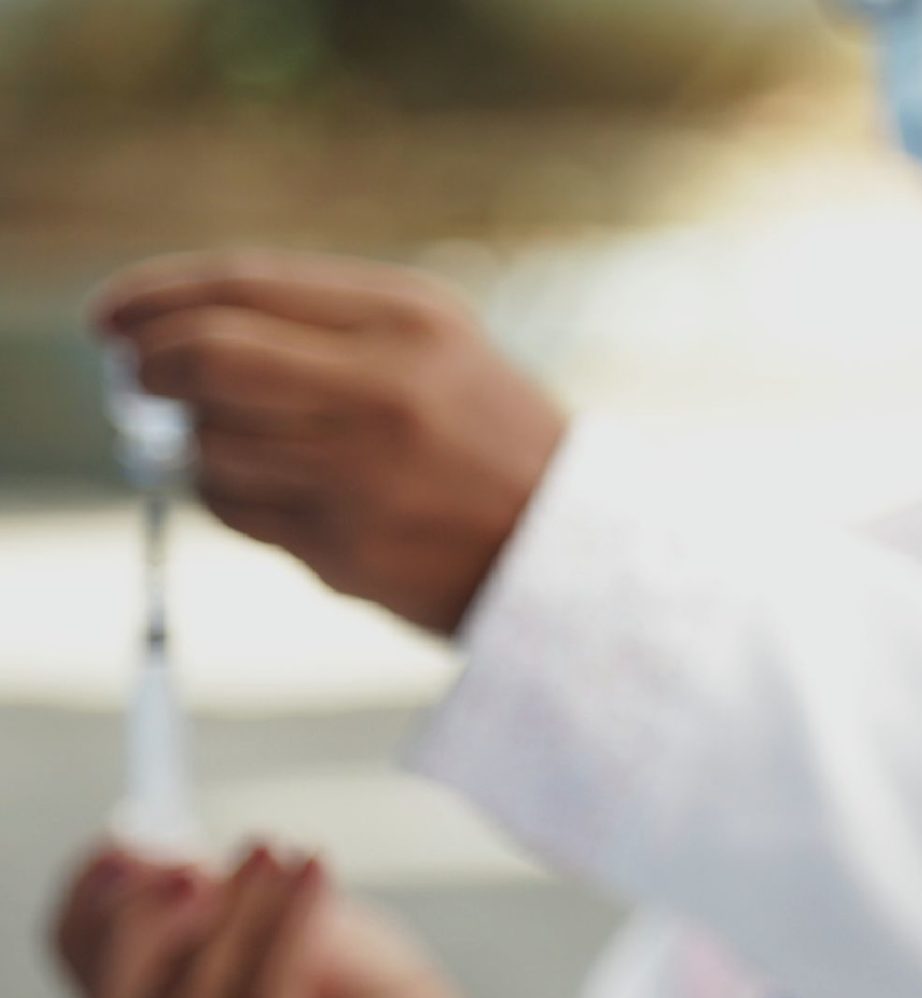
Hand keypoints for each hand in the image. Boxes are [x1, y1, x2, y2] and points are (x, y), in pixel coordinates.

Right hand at [51, 843, 522, 997]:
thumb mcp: (279, 930)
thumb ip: (213, 897)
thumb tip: (145, 846)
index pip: (76, 948)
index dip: (98, 881)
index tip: (136, 828)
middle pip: (107, 977)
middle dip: (148, 906)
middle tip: (197, 853)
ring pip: (190, 986)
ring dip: (239, 906)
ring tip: (283, 851)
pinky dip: (287, 926)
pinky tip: (316, 871)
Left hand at [92, 251, 566, 635]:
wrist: (574, 551)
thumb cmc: (492, 443)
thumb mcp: (433, 348)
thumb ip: (320, 324)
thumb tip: (176, 328)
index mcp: (409, 321)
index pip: (240, 286)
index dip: (155, 296)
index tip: (112, 317)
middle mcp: (384, 389)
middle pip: (205, 358)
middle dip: (151, 368)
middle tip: (139, 378)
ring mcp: (363, 473)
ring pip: (211, 443)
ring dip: (204, 444)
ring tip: (257, 449)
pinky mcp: (347, 545)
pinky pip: (237, 509)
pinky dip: (234, 499)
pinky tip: (286, 496)